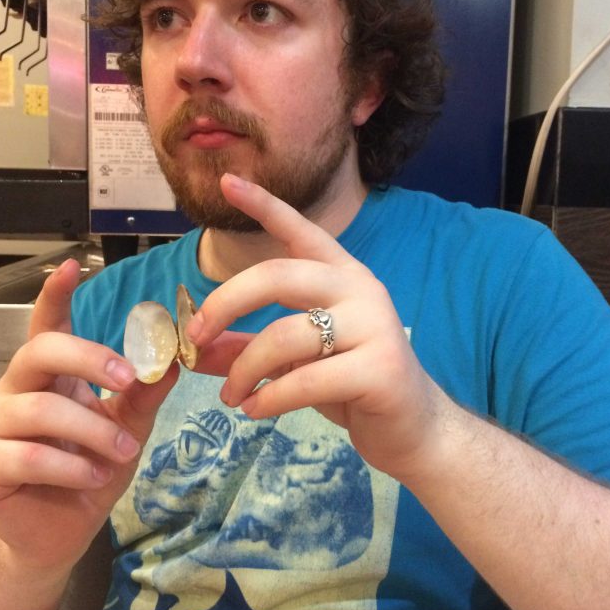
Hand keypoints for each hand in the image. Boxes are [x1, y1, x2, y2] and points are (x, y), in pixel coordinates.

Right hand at [0, 258, 177, 570]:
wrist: (58, 534)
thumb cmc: (89, 473)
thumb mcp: (126, 431)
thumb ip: (142, 396)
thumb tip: (171, 360)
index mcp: (49, 375)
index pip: (46, 325)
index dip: (54, 295)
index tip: (69, 266)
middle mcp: (15, 390)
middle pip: (39, 351)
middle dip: (88, 359)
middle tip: (129, 379)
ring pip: (40, 410)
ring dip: (92, 430)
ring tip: (123, 453)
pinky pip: (26, 455)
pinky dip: (69, 467)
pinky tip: (94, 477)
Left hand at [187, 174, 439, 477]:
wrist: (415, 428)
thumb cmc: (353, 386)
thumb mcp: (295, 362)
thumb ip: (248, 349)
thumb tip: (194, 351)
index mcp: (341, 276)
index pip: (301, 230)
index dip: (264, 205)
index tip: (228, 181)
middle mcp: (359, 289)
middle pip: (277, 274)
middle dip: (225, 302)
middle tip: (196, 335)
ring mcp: (373, 326)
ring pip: (284, 336)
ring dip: (244, 369)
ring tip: (232, 396)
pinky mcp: (380, 368)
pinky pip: (306, 380)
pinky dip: (270, 398)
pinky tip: (256, 410)